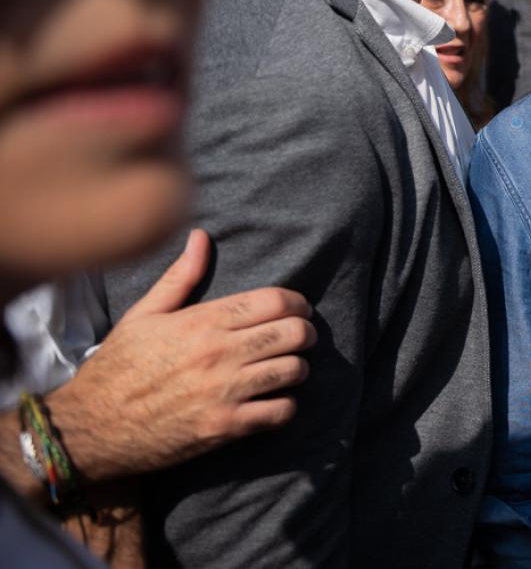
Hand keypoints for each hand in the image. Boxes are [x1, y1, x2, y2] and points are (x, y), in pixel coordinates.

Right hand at [47, 230, 315, 482]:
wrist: (88, 428)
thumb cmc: (116, 369)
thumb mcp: (142, 316)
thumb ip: (180, 277)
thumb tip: (202, 237)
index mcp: (200, 321)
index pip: (275, 301)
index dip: (297, 303)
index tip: (298, 310)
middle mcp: (217, 353)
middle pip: (294, 333)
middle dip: (305, 333)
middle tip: (300, 338)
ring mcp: (223, 392)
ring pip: (294, 370)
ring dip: (298, 369)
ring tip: (287, 369)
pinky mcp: (224, 427)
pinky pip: (281, 413)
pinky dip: (285, 407)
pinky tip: (273, 402)